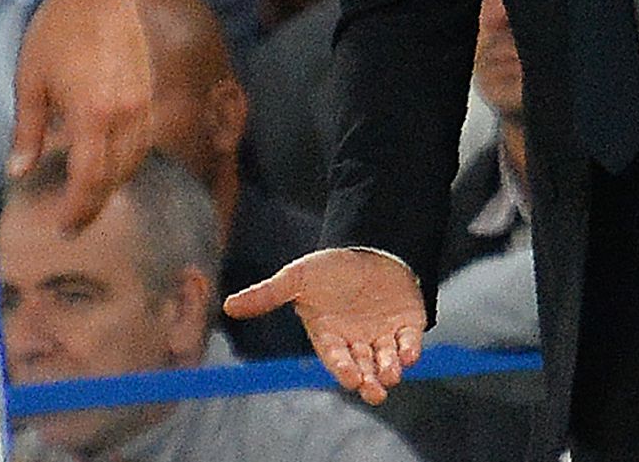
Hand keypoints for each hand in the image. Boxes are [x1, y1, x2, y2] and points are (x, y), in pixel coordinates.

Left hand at [10, 0, 152, 230]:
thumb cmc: (56, 32)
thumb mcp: (30, 82)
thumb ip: (27, 132)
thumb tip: (18, 173)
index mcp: (91, 117)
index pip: (89, 181)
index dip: (76, 211)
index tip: (61, 229)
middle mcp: (124, 116)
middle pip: (114, 179)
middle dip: (93, 205)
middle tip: (71, 222)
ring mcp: (142, 104)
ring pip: (133, 163)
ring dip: (111, 185)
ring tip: (87, 196)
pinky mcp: (148, 92)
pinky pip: (143, 141)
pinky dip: (127, 160)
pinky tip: (108, 162)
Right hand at [225, 249, 423, 404]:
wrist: (367, 247)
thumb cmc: (328, 268)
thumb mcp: (296, 278)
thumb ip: (267, 294)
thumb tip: (227, 306)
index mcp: (330, 336)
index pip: (336, 358)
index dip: (343, 368)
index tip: (350, 377)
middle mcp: (357, 342)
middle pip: (363, 369)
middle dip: (368, 381)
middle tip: (374, 391)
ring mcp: (383, 335)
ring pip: (387, 361)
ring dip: (390, 370)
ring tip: (391, 374)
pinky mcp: (406, 326)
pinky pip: (409, 343)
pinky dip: (410, 350)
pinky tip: (410, 355)